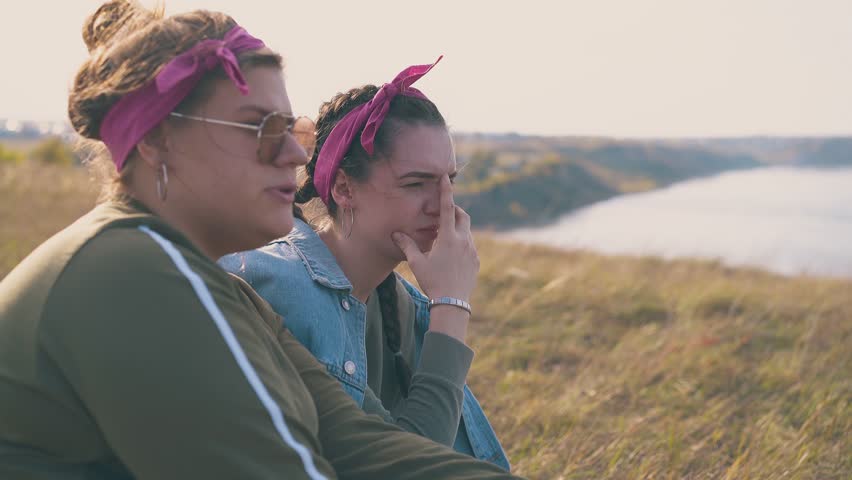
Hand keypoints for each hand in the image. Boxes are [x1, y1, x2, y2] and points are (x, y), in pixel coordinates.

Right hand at [392, 175, 478, 301]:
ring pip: (466, 231)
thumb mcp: (417, 263)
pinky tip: (451, 256)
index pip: (447, 207)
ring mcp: (472, 250)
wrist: (452, 303)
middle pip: (462, 215)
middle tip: (443, 214)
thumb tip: (396, 233)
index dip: (446, 191)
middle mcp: (463, 240)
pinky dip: (462, 243)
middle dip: (454, 210)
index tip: (445, 177)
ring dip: (457, 229)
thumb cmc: (432, 282)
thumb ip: (407, 245)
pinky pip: (470, 245)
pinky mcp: (476, 260)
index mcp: (448, 237)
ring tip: (444, 239)